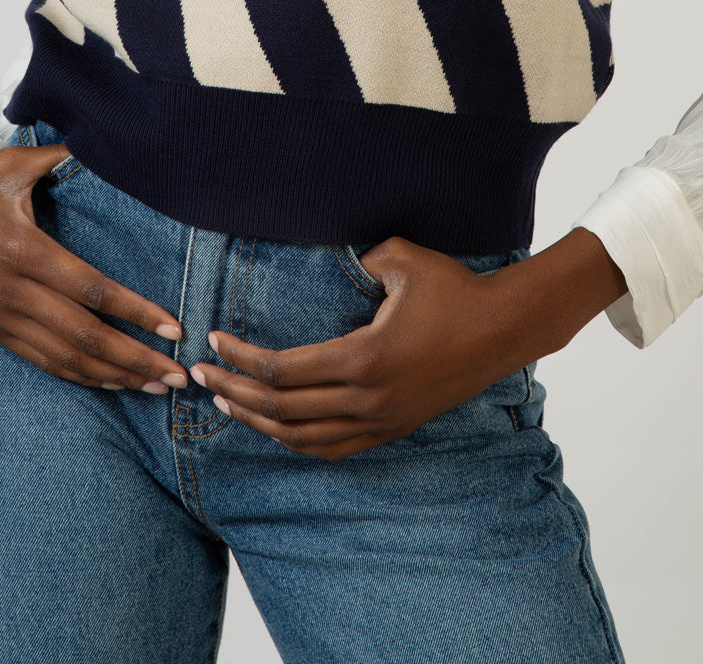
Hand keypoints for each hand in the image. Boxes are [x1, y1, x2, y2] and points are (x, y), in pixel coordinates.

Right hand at [0, 144, 187, 393]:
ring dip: (114, 375)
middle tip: (177, 374)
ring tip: (155, 386)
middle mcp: (16, 292)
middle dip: (135, 358)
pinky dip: (79, 375)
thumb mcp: (7, 166)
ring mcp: (3, 317)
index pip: (92, 291)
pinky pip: (42, 361)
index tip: (172, 327)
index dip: (136, 312)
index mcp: (25, 252)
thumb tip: (105, 138)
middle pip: (85, 335)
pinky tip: (109, 383)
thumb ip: (58, 156)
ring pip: (66, 357)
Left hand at [187, 228, 626, 459]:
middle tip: (198, 377)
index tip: (214, 343)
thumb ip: (358, 256)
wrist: (504, 330)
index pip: (284, 371)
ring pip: (303, 438)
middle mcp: (369, 399)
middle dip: (234, 392)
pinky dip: (296, 442)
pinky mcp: (393, 429)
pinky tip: (275, 427)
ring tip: (226, 404)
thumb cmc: (453, 288)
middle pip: (283, 409)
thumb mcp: (402, 259)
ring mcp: (382, 421)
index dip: (243, 359)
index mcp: (364, 360)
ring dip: (258, 423)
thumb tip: (326, 253)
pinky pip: (333, 449)